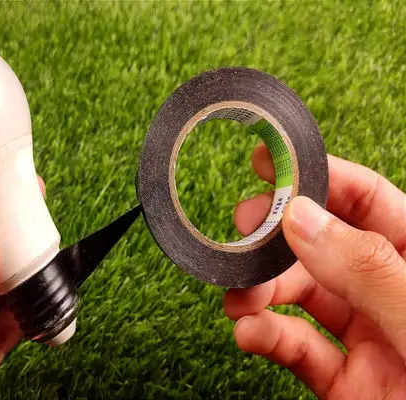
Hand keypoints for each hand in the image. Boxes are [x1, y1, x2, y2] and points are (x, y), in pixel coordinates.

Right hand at [226, 144, 405, 397]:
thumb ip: (370, 270)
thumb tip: (303, 218)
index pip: (369, 201)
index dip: (319, 176)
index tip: (269, 162)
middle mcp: (394, 294)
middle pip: (322, 246)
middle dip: (276, 240)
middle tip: (241, 236)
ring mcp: (368, 338)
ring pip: (301, 296)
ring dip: (262, 291)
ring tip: (237, 298)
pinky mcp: (343, 381)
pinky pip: (296, 347)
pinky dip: (264, 336)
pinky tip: (248, 334)